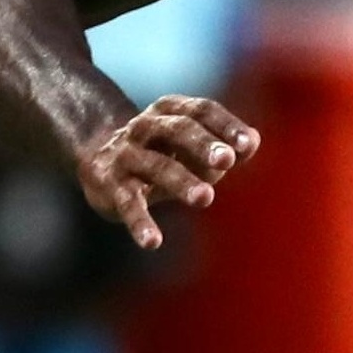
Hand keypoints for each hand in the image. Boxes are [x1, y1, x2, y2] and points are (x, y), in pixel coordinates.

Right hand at [77, 93, 258, 249]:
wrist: (98, 160)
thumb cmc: (164, 153)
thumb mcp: (194, 147)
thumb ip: (227, 147)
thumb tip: (254, 142)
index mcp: (171, 111)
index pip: (202, 110)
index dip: (225, 124)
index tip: (247, 143)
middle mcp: (146, 127)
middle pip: (177, 129)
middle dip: (202, 144)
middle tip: (226, 160)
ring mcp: (126, 154)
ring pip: (155, 165)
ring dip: (180, 180)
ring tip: (205, 197)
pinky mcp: (110, 185)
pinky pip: (127, 203)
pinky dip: (139, 222)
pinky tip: (153, 242)